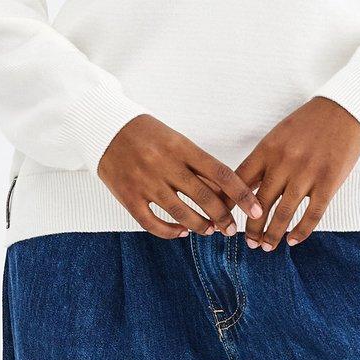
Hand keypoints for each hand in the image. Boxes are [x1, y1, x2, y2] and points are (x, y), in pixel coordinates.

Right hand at [97, 114, 263, 237]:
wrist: (104, 127)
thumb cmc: (147, 133)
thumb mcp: (175, 140)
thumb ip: (196, 164)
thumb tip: (222, 193)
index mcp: (181, 147)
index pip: (220, 173)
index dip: (241, 194)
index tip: (255, 210)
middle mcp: (165, 164)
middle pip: (204, 197)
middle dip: (223, 217)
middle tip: (232, 229)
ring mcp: (146, 181)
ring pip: (181, 213)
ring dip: (200, 226)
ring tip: (209, 231)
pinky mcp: (128, 196)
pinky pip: (152, 222)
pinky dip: (169, 232)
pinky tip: (180, 233)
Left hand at [234, 97, 359, 250]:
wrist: (344, 110)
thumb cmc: (307, 124)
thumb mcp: (278, 136)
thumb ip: (262, 162)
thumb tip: (243, 190)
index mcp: (267, 149)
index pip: (239, 181)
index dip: (228, 204)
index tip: (221, 220)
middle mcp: (284, 162)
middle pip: (259, 203)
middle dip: (251, 228)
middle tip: (248, 243)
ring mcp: (307, 173)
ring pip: (283, 213)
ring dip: (272, 234)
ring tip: (266, 247)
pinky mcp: (329, 181)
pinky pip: (312, 214)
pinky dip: (301, 231)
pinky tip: (293, 240)